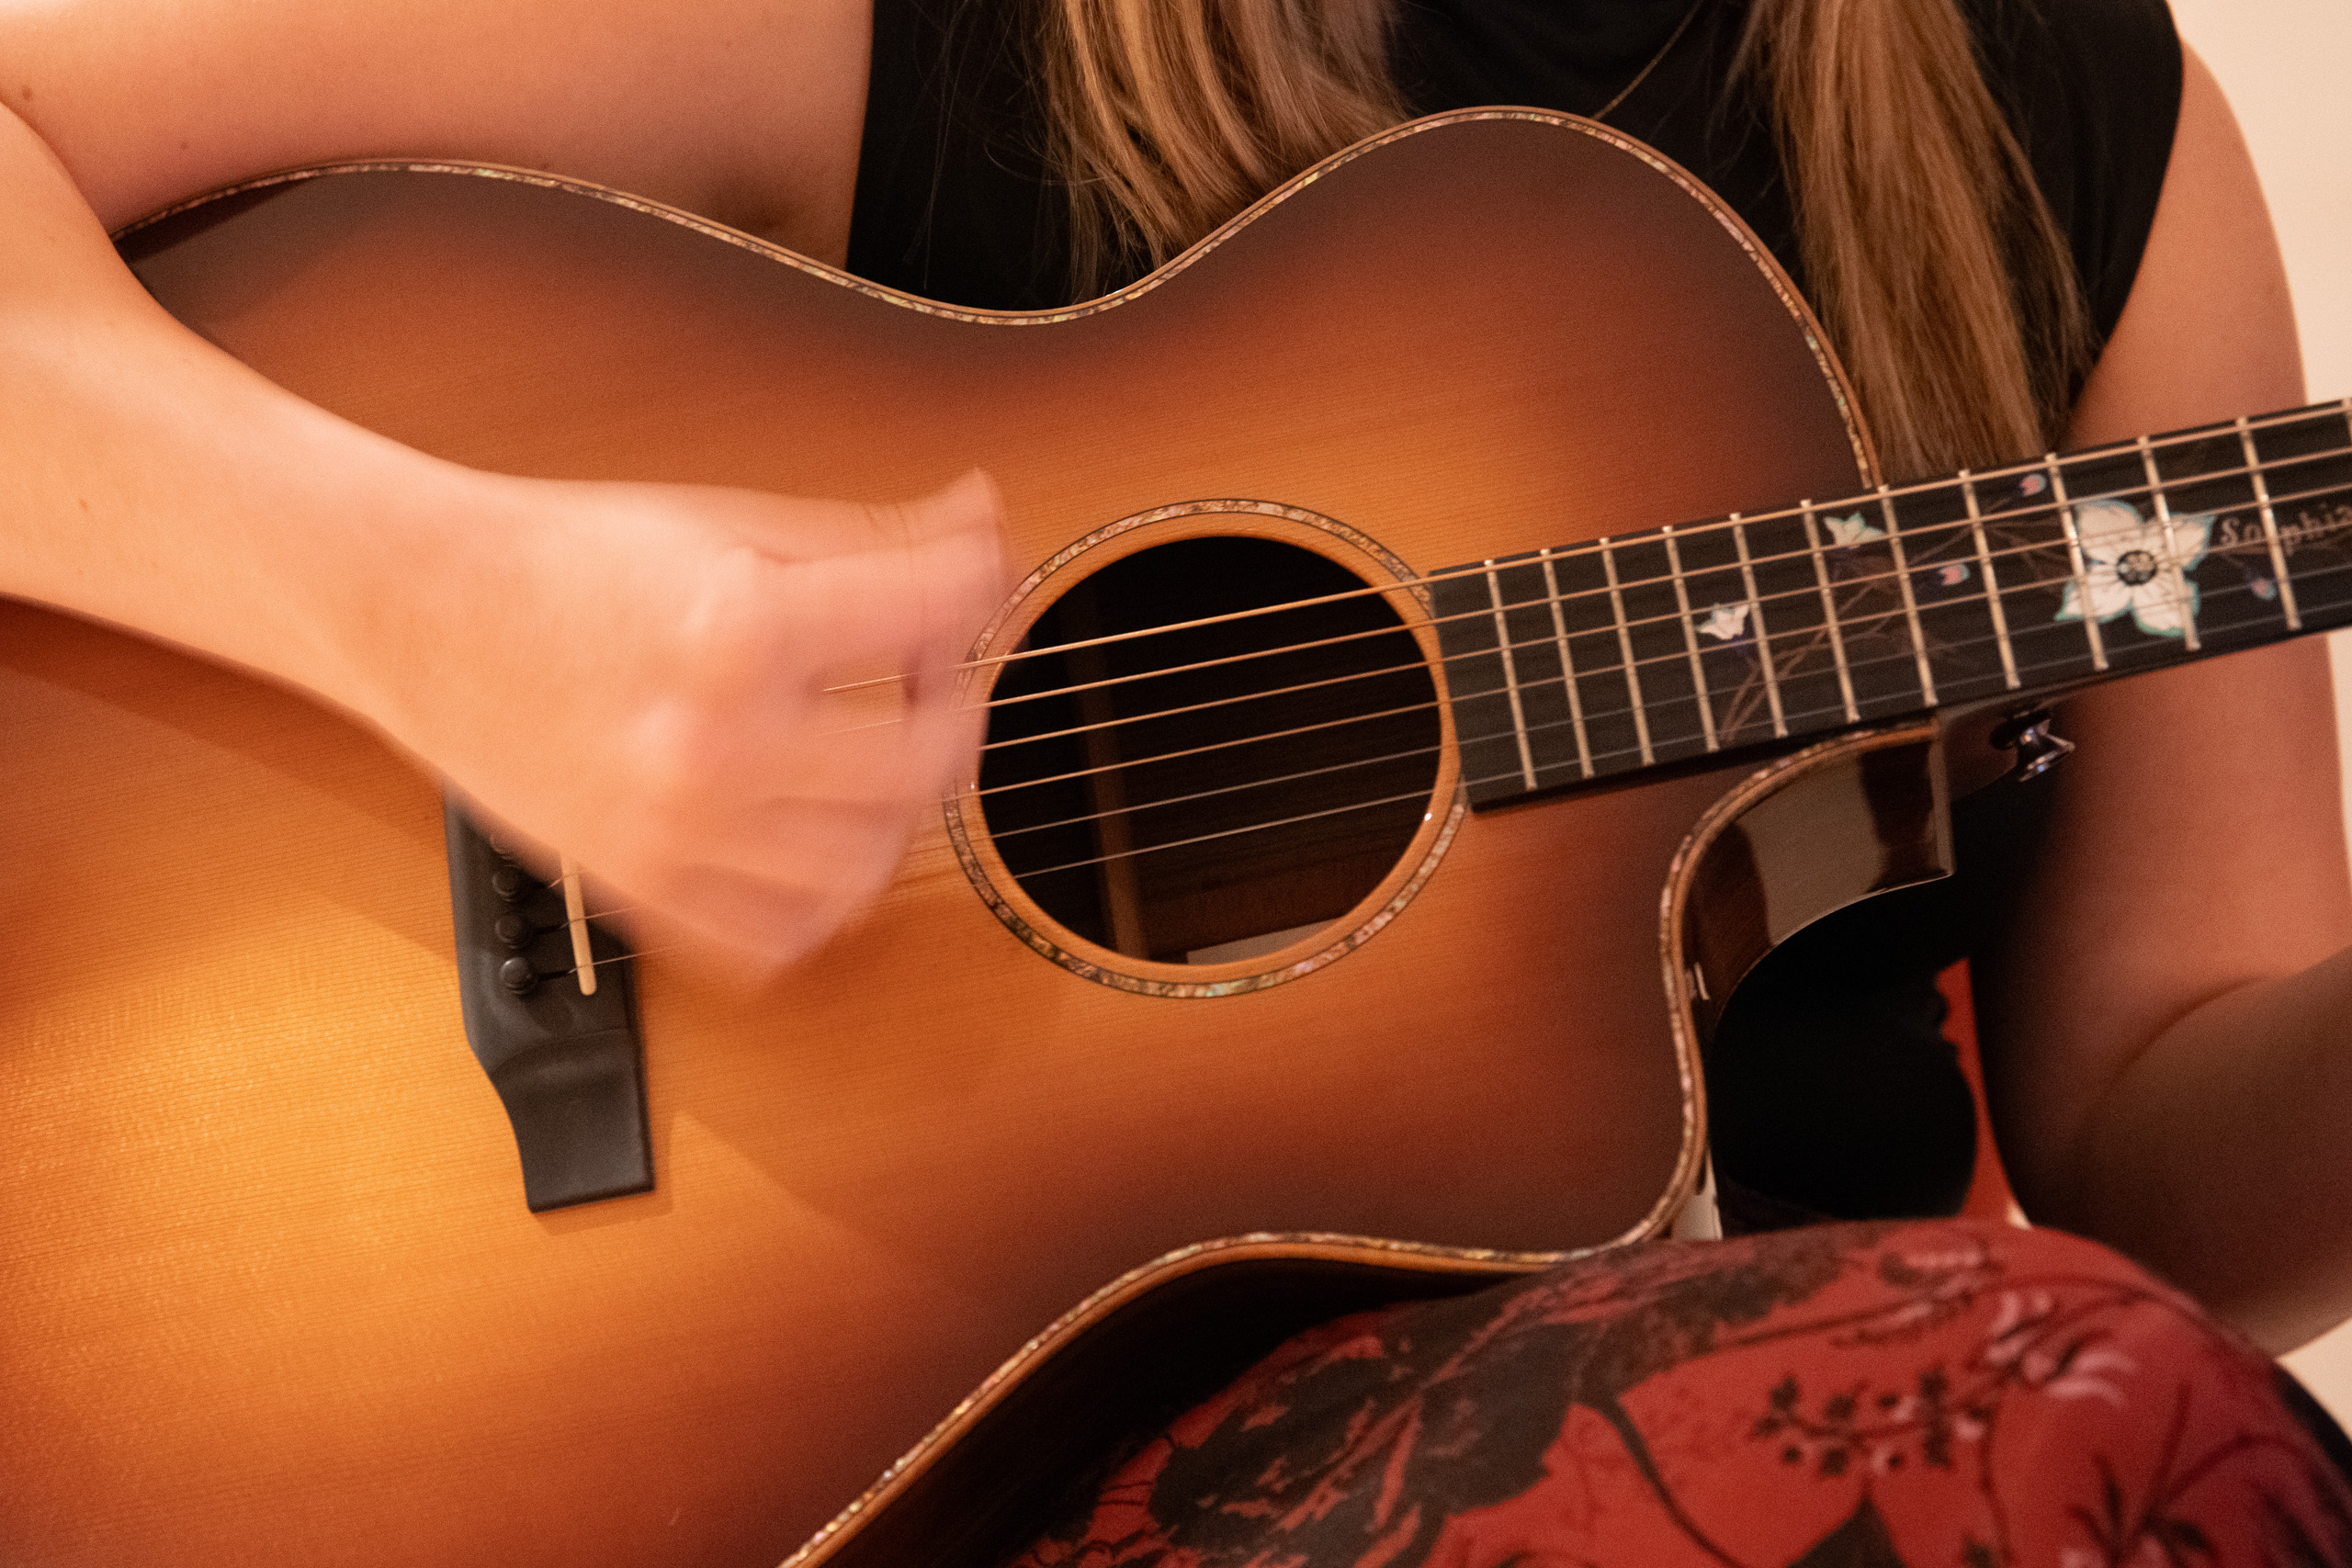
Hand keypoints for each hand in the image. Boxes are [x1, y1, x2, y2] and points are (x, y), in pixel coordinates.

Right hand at [366, 469, 1008, 972]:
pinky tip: (815, 838)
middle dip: (955, 710)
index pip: (929, 617)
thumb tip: (979, 521)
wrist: (418, 611)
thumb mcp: (730, 520)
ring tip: (877, 753)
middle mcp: (713, 745)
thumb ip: (871, 535)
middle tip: (935, 675)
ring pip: (863, 867)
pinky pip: (775, 939)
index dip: (978, 582)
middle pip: (921, 763)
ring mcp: (676, 833)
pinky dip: (819, 901)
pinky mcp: (641, 888)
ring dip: (898, 811)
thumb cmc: (563, 558)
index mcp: (737, 631)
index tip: (973, 574)